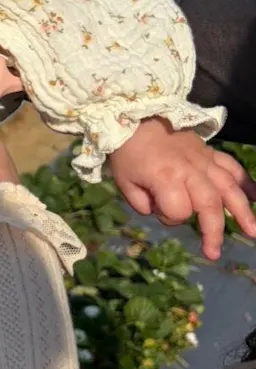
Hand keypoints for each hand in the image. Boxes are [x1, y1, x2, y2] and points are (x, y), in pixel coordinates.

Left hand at [108, 118, 255, 259]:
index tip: (156, 209)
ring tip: (253, 232)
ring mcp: (203, 160)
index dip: (168, 217)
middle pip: (209, 204)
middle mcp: (190, 170)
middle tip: (213, 252)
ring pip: (228, 187)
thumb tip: (163, 212)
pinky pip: (232, 167)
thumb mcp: (125, 182)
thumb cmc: (128, 152)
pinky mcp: (209, 152)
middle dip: (213, 231)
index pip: (178, 210)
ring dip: (242, 211)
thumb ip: (143, 204)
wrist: (136, 116)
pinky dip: (246, 182)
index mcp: (165, 177)